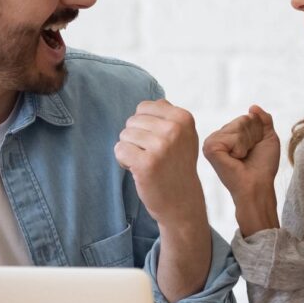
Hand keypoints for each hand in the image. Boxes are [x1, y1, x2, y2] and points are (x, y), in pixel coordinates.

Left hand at [113, 99, 207, 230]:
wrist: (182, 202)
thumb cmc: (177, 167)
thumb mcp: (184, 136)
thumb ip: (169, 116)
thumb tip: (155, 100)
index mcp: (183, 118)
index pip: (144, 107)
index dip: (144, 125)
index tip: (157, 142)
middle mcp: (174, 129)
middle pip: (132, 121)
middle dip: (136, 138)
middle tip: (152, 156)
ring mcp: (161, 146)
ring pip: (124, 135)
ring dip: (130, 150)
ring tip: (147, 163)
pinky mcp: (146, 163)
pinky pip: (119, 150)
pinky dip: (123, 161)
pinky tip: (138, 170)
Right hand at [202, 106, 280, 235]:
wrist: (258, 185)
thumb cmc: (263, 167)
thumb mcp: (267, 138)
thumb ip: (263, 120)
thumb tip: (253, 106)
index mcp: (227, 135)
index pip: (246, 118)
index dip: (257, 133)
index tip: (253, 150)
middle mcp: (217, 138)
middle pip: (242, 120)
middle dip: (253, 137)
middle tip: (248, 155)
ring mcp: (211, 142)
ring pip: (238, 126)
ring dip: (247, 143)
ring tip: (242, 158)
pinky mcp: (210, 148)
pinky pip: (232, 135)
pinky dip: (240, 147)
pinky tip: (235, 159)